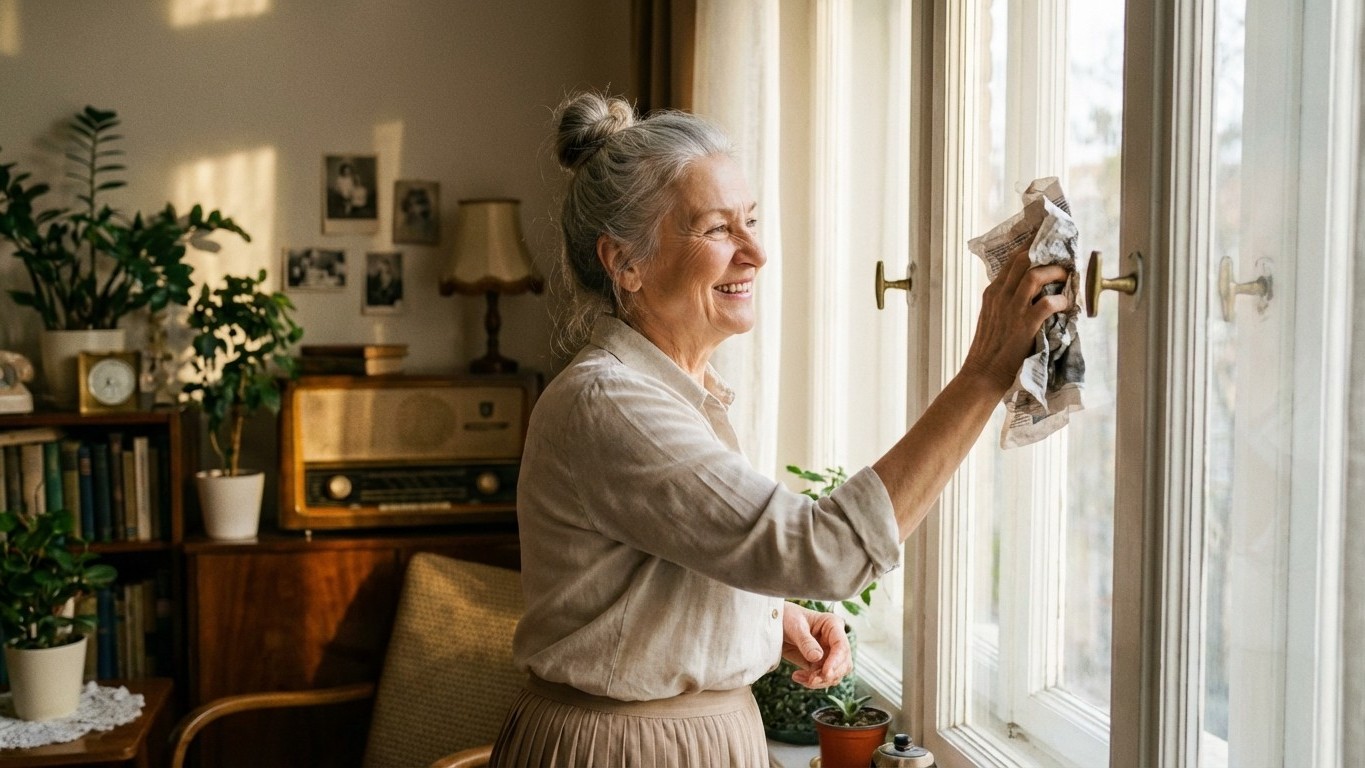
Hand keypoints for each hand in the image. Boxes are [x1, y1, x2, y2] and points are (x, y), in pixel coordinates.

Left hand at [780, 603, 851, 688]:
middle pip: (844, 663)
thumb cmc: (786, 618)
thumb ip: (806, 642)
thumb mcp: (794, 626)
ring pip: (835, 674)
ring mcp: (828, 653)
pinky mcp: (820, 664)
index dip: (836, 661)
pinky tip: (797, 676)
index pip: (842, 645)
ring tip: (800, 677)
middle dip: (829, 675)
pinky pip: (822, 678)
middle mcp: (834, 640)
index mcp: (833, 625)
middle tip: (812, 680)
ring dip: (820, 681)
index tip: (826, 673)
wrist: (774, 625)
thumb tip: (817, 657)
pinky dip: (811, 681)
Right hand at [961, 247, 1072, 391]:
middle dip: (1045, 253)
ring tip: (1066, 276)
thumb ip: (1005, 301)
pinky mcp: (1025, 325)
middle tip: (1061, 256)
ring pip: (1035, 275)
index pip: (1011, 260)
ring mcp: (1012, 309)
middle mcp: (1000, 296)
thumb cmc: (990, 349)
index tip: (1044, 240)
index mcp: (992, 293)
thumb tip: (1029, 291)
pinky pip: (1047, 303)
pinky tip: (1066, 304)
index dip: (1030, 247)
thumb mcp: (991, 317)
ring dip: (1055, 272)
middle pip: (1022, 260)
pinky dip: (1060, 300)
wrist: (983, 373)